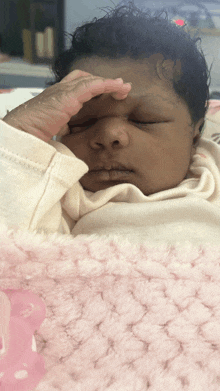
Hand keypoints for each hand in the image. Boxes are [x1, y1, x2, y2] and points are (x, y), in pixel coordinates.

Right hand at [2, 70, 130, 142]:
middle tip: (120, 88)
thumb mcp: (54, 129)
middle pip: (86, 78)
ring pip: (92, 80)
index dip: (94, 86)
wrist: (23, 131)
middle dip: (104, 82)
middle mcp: (61, 89)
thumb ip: (65, 127)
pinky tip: (119, 87)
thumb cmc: (34, 133)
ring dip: (111, 83)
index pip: (78, 84)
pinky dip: (108, 85)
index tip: (107, 93)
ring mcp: (64, 90)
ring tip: (125, 87)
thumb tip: (71, 137)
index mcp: (58, 96)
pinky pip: (93, 85)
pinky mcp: (69, 95)